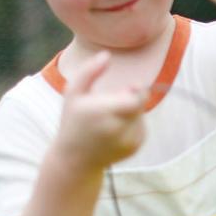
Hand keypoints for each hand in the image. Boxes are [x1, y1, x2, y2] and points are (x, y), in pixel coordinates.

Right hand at [54, 52, 147, 171]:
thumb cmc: (73, 122)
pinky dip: (133, 124)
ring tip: (110, 119)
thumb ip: (88, 72)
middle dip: (131, 99)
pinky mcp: (135, 148)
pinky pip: (142, 127)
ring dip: (132, 112)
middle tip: (113, 104)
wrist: (74, 160)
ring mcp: (128, 141)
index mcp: (102, 113)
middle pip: (140, 105)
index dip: (137, 91)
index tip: (128, 88)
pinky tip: (115, 131)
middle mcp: (117, 129)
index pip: (137, 99)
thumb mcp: (73, 94)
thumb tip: (106, 55)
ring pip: (141, 115)